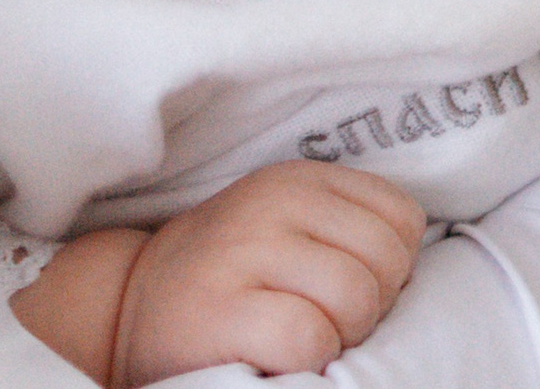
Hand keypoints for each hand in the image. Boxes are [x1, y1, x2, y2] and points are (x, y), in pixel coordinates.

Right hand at [108, 162, 423, 386]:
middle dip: (371, 305)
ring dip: (341, 334)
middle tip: (327, 321)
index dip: (392, 268)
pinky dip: (308, 357)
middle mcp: (271, 204)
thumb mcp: (290, 229)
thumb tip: (415, 270)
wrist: (124, 310)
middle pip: (384, 260)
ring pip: (354, 296)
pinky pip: (308, 337)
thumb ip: (349, 229)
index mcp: (299, 180)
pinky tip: (277, 354)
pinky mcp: (218, 309)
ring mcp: (241, 252)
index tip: (352, 286)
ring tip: (304, 335)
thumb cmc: (232, 279)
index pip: (402, 218)